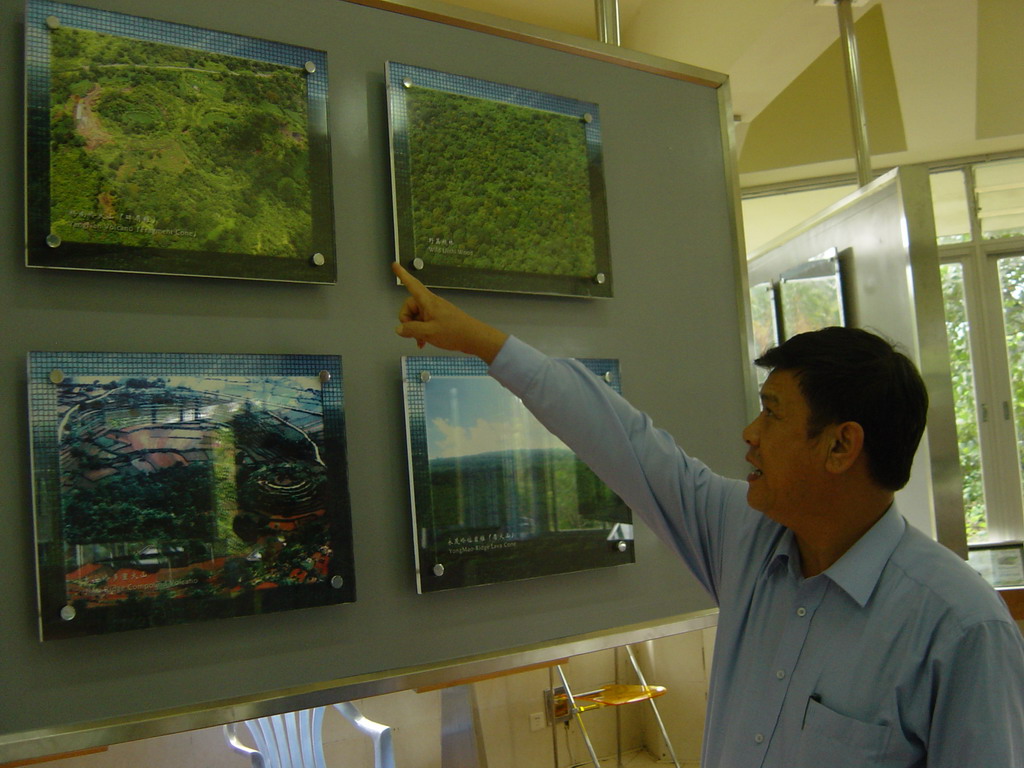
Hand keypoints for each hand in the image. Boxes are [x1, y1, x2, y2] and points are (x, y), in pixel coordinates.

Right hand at [392, 262, 508, 362]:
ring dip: (415, 329)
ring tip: (421, 341)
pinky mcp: (440, 319)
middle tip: (412, 333)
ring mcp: (435, 311)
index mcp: (428, 301)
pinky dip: (421, 331)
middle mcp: (430, 303)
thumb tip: (398, 329)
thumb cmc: (453, 332)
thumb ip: (411, 330)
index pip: (412, 285)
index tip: (394, 264)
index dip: (402, 275)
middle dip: (407, 320)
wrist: (474, 338)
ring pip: (417, 317)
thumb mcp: (428, 333)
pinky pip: (424, 322)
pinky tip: (423, 343)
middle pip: (410, 306)